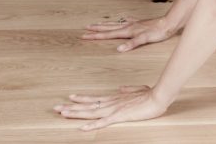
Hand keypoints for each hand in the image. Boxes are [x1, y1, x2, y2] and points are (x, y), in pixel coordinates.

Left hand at [53, 84, 168, 130]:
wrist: (159, 96)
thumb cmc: (151, 94)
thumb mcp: (138, 90)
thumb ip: (128, 89)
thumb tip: (120, 88)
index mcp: (116, 98)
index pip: (95, 99)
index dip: (82, 99)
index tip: (70, 97)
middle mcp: (112, 103)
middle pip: (88, 106)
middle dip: (71, 107)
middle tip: (56, 108)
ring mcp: (115, 109)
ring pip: (91, 112)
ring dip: (76, 113)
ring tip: (62, 113)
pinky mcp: (120, 116)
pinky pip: (103, 122)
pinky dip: (92, 125)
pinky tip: (82, 128)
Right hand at [81, 16, 176, 51]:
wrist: (169, 23)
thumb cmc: (158, 32)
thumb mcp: (144, 39)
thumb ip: (132, 44)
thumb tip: (119, 49)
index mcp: (128, 31)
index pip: (108, 34)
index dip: (95, 36)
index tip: (83, 36)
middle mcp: (129, 26)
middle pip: (109, 27)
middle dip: (96, 29)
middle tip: (85, 28)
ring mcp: (134, 23)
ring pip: (116, 24)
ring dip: (105, 24)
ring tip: (97, 23)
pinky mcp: (140, 23)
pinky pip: (127, 21)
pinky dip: (121, 21)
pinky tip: (122, 19)